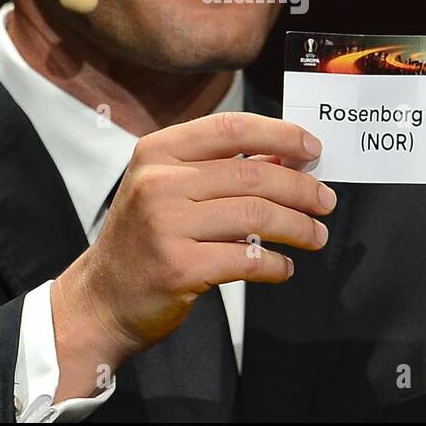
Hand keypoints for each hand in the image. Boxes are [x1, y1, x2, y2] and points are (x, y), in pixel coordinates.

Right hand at [51, 111, 334, 398]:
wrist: (101, 298)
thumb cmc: (144, 239)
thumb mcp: (169, 189)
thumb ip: (220, 168)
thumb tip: (288, 156)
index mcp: (158, 152)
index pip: (231, 127)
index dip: (280, 134)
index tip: (312, 148)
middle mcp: (159, 182)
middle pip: (252, 174)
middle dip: (300, 187)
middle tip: (324, 200)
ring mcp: (166, 225)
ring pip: (256, 215)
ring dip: (297, 227)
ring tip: (315, 236)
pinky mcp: (179, 267)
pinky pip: (247, 260)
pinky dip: (275, 264)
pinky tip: (284, 267)